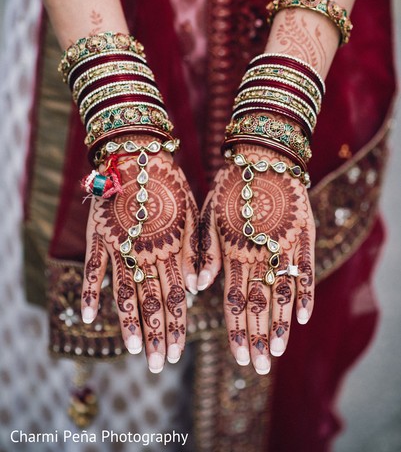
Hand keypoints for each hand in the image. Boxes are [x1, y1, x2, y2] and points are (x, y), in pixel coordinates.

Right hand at [80, 142, 198, 372]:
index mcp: (172, 246)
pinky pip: (95, 269)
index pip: (176, 296)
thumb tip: (196, 290)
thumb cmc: (170, 181)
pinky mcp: (100, 235)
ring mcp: (121, 244)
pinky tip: (89, 318)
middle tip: (158, 365)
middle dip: (157, 336)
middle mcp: (147, 251)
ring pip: (126, 292)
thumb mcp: (192, 211)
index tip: (176, 353)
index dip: (176, 326)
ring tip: (133, 351)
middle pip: (153, 301)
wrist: (138, 151)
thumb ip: (195, 251)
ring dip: (130, 323)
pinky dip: (92, 293)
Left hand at [199, 144, 314, 373]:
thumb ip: (205, 253)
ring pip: (282, 292)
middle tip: (257, 368)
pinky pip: (305, 268)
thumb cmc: (228, 185)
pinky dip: (306, 293)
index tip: (238, 358)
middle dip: (257, 338)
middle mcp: (258, 252)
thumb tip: (197, 288)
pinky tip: (304, 317)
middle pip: (259, 304)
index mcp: (234, 250)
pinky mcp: (303, 233)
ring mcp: (283, 244)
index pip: (235, 301)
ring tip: (277, 352)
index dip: (237, 330)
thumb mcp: (207, 215)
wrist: (261, 154)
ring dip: (280, 324)